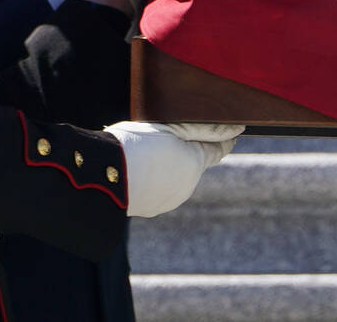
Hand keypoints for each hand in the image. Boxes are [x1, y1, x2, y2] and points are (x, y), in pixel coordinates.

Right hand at [106, 120, 245, 216]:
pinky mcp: (153, 208)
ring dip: (169, 165)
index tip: (230, 132)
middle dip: (186, 150)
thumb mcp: (170, 128)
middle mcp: (188, 185)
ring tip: (145, 152)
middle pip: (194, 161)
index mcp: (195, 163)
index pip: (218, 149)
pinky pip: (160, 188)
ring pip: (176, 175)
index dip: (224, 138)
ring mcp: (170, 199)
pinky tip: (138, 169)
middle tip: (165, 135)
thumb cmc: (134, 145)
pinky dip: (155, 178)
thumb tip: (234, 130)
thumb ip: (204, 129)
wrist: (101, 178)